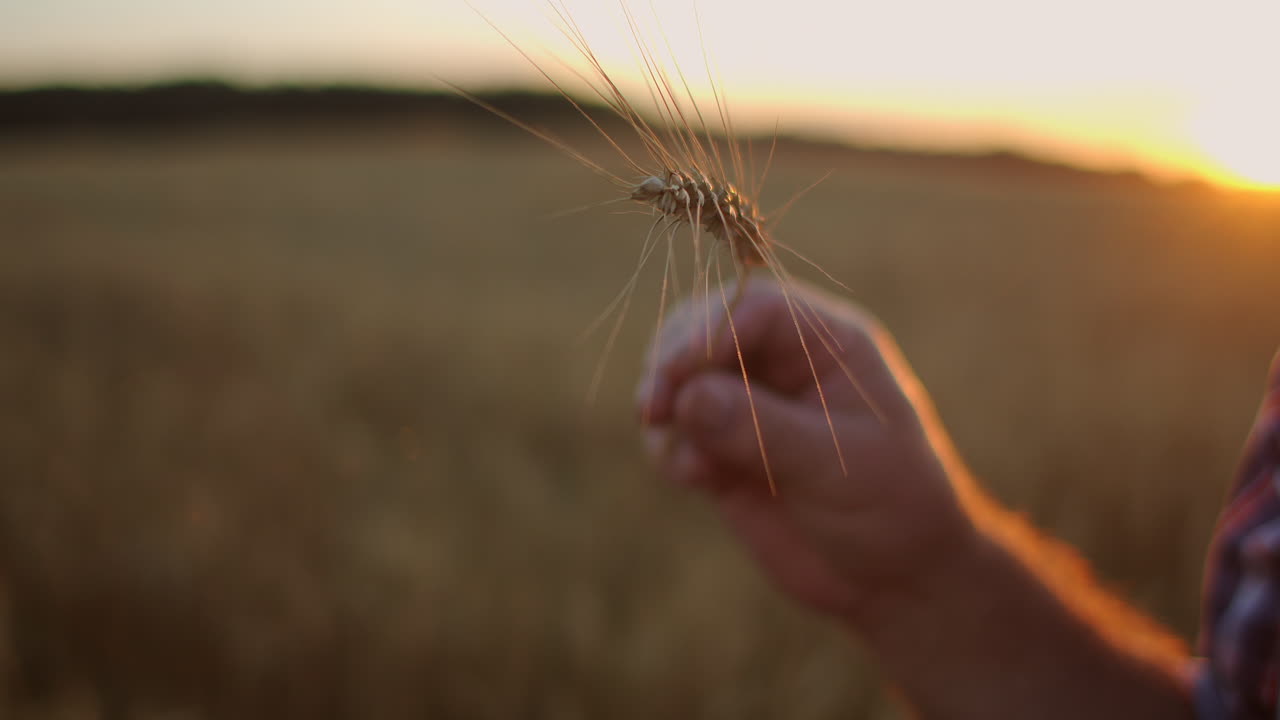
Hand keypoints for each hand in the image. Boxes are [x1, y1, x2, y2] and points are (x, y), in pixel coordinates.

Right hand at [637, 277, 977, 619]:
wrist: (899, 580)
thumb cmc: (893, 508)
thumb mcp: (837, 466)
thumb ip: (761, 429)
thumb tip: (688, 396)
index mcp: (828, 344)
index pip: (756, 309)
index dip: (710, 330)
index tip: (678, 369)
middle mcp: (783, 365)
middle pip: (704, 331)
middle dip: (671, 364)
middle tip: (651, 408)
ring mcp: (749, 408)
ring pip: (682, 382)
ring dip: (665, 411)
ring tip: (680, 460)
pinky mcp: (725, 453)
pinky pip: (676, 434)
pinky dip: (669, 450)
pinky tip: (693, 479)